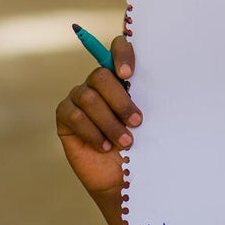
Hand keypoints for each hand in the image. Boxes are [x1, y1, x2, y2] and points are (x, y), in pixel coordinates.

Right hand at [55, 35, 141, 216]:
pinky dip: (93, 133)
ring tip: (125, 141)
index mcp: (120, 76)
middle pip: (101, 76)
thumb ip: (144, 97)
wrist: (122, 176)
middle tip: (137, 122)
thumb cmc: (139, 145)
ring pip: (89, 98)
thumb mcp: (146, 119)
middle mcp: (97, 82)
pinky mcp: (64, 115)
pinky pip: (74, 116)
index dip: (121, 54)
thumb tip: (159, 82)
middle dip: (121, 101)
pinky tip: (104, 146)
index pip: (117, 47)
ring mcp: (78, 97)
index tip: (129, 74)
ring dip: (110, 123)